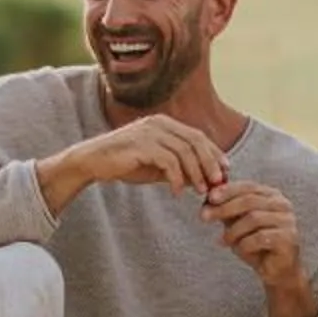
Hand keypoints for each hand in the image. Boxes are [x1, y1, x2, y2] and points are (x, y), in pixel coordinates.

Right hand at [42, 114, 227, 210]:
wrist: (92, 161)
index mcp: (165, 123)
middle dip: (210, 162)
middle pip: (195, 141)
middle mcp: (159, 123)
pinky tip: (177, 192)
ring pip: (184, 151)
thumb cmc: (124, 163)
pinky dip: (176, 178)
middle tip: (219, 182)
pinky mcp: (141, 145)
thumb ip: (177, 167)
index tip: (225, 171)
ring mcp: (150, 132)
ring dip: (196, 173)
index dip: (214, 153)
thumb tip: (201, 179)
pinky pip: (168, 161)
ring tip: (200, 191)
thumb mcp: (155, 165)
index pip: (197, 136)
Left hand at [203, 181, 314, 316]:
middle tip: (205, 217)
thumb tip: (208, 200)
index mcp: (271, 195)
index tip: (209, 198)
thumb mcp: (237, 224)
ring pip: (253, 218)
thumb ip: (226, 210)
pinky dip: (245, 244)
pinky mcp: (288, 239)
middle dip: (224, 208)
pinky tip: (239, 249)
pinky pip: (260, 238)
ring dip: (234, 231)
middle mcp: (282, 205)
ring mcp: (287, 221)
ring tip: (225, 241)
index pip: (247, 187)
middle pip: (249, 201)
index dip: (227, 191)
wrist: (276, 271)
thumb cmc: (256, 245)